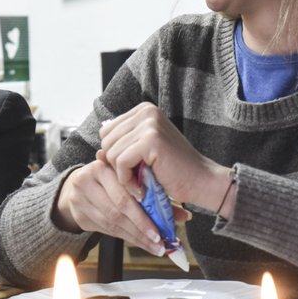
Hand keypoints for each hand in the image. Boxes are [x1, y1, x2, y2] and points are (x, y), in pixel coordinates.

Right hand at [53, 153, 170, 255]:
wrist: (81, 182)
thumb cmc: (112, 178)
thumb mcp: (129, 177)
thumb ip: (154, 191)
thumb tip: (184, 215)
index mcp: (101, 168)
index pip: (123, 195)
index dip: (141, 214)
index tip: (159, 229)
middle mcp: (85, 182)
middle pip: (117, 211)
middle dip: (140, 229)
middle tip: (159, 241)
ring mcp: (79, 200)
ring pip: (111, 224)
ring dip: (135, 237)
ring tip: (154, 246)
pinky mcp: (79, 216)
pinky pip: (105, 230)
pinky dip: (125, 237)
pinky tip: (140, 242)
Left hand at [99, 103, 231, 212]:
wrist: (201, 182)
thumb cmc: (173, 171)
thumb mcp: (142, 155)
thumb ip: (122, 148)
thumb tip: (97, 152)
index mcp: (143, 110)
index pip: (107, 132)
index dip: (115, 155)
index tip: (134, 169)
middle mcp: (146, 111)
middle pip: (106, 141)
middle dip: (117, 166)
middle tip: (137, 179)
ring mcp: (149, 123)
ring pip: (111, 153)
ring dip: (123, 175)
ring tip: (141, 183)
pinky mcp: (151, 139)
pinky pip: (121, 162)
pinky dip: (128, 180)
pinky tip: (142, 188)